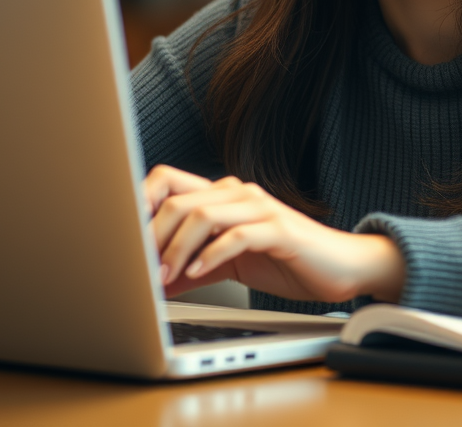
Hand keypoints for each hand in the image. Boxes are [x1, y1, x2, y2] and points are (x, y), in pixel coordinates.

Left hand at [142, 165, 404, 303]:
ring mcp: (260, 207)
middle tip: (141, 271)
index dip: (140, 203)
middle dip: (152, 237)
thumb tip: (155, 282)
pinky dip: (212, 255)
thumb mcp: (230, 264)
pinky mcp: (279, 228)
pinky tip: (200, 274)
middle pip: (178, 199)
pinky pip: (237, 235)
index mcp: (223, 194)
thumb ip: (195, 267)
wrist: (339, 266)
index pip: (168, 179)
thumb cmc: (286, 260)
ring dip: (177, 249)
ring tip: (165, 277)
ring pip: (203, 214)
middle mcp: (238, 192)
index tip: (122, 240)